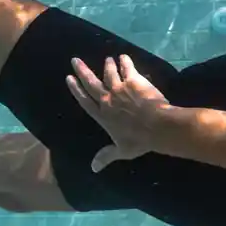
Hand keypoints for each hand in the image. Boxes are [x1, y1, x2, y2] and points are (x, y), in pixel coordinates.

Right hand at [66, 55, 173, 172]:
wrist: (157, 126)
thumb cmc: (139, 141)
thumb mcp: (121, 151)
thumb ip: (106, 156)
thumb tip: (93, 168)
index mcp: (103, 116)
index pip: (85, 101)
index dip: (76, 90)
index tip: (69, 78)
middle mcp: (108, 100)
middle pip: (91, 83)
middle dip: (82, 71)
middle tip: (75, 60)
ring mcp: (120, 88)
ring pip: (109, 73)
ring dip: (108, 65)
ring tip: (107, 59)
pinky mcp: (134, 80)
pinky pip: (127, 68)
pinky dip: (125, 61)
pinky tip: (123, 57)